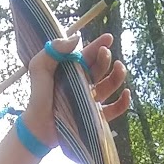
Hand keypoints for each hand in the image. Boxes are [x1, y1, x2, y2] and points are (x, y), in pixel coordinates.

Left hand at [22, 31, 129, 149]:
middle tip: (105, 53)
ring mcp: (91, 100)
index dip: (100, 44)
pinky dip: (123, 102)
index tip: (108, 38)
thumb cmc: (38, 96)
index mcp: (73, 70)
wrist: (38, 125)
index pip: (89, 54)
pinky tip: (126, 93)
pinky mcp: (96, 117)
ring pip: (111, 85)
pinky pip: (114, 110)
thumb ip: (54, 50)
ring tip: (119, 67)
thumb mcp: (39, 67)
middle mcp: (85, 83)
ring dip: (118, 75)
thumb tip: (77, 38)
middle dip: (106, 58)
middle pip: (101, 68)